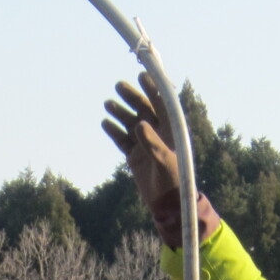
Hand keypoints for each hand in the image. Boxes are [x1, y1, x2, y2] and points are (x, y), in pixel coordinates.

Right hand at [103, 73, 179, 217]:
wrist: (167, 204)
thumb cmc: (174, 181)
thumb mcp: (165, 161)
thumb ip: (153, 143)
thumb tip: (139, 125)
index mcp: (171, 130)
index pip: (162, 104)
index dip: (153, 88)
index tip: (142, 75)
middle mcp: (157, 133)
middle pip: (143, 108)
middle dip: (132, 96)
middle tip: (119, 86)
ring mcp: (144, 143)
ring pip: (130, 122)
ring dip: (120, 112)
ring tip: (108, 104)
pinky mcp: (134, 156)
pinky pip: (122, 140)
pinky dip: (114, 131)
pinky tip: (105, 123)